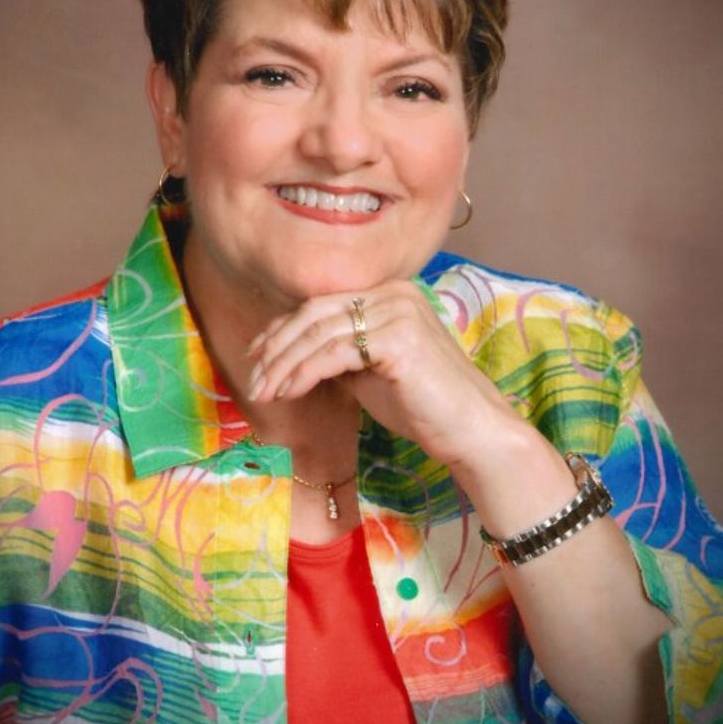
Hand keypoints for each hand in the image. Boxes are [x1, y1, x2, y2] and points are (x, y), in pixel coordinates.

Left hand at [247, 280, 518, 468]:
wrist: (469, 430)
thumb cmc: (422, 404)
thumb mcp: (369, 370)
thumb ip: (339, 353)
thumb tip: (290, 353)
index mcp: (389, 293)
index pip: (321, 304)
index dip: (282, 328)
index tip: (255, 355)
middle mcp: (394, 293)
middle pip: (315, 313)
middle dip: (277, 347)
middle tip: (253, 379)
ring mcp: (398, 311)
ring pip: (320, 333)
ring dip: (284, 365)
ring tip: (264, 392)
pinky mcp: (397, 337)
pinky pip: (334, 353)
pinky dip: (304, 372)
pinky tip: (289, 392)